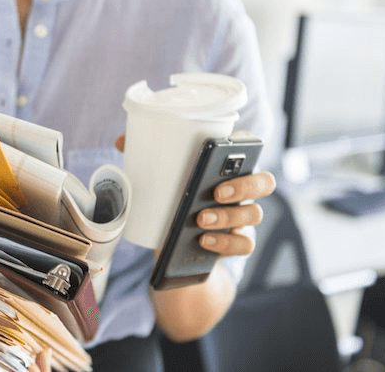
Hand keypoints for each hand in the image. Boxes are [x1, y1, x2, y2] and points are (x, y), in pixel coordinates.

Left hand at [114, 132, 276, 256]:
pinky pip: (245, 244)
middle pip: (264, 182)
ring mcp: (243, 216)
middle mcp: (242, 189)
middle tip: (216, 192)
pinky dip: (225, 243)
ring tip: (199, 220)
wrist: (175, 243)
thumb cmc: (173, 197)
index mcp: (227, 166)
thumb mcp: (160, 177)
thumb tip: (121, 140)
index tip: (225, 149)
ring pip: (254, 214)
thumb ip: (145, 156)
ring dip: (228, 217)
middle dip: (243, 186)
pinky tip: (204, 241)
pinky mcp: (239, 242)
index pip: (250, 147)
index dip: (246, 145)